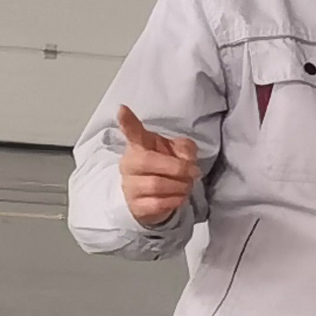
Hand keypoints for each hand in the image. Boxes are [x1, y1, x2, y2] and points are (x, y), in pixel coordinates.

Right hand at [112, 105, 201, 226]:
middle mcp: (129, 164)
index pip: (131, 131)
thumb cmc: (164, 167)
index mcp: (139, 145)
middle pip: (148, 161)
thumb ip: (185, 149)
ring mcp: (129, 185)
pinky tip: (179, 197)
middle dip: (177, 168)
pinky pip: (157, 204)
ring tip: (187, 186)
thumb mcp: (177, 151)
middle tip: (193, 172)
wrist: (152, 198)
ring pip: (155, 185)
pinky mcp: (135, 206)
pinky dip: (174, 201)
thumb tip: (187, 159)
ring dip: (179, 186)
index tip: (122, 110)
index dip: (127, 121)